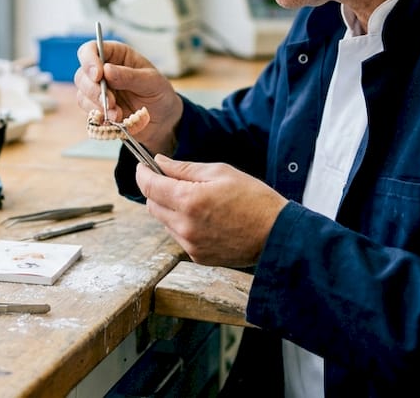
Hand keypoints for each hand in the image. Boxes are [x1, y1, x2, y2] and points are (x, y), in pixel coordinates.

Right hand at [73, 39, 182, 151]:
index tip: (98, 75)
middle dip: (93, 90)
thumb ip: (130, 76)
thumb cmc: (159, 93)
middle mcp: (103, 71)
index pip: (91, 49)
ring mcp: (99, 90)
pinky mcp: (98, 108)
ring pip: (82, 95)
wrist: (164, 120)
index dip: (89, 60)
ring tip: (118, 115)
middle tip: (111, 102)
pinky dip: (100, 117)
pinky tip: (115, 120)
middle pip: (82, 74)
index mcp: (116, 55)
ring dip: (98, 106)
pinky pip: (89, 111)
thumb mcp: (151, 82)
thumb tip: (106, 70)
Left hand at [136, 155, 286, 266]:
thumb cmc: (253, 198)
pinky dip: (183, 224)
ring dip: (170, 208)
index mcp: (189, 201)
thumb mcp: (219, 172)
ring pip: (164, 221)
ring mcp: (190, 244)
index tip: (143, 165)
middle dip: (158, 190)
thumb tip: (159, 162)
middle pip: (152, 205)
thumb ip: (184, 168)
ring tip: (198, 200)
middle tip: (174, 180)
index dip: (142, 173)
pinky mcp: (197, 257)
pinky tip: (205, 218)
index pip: (149, 186)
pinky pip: (178, 236)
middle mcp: (184, 226)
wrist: (278, 234)